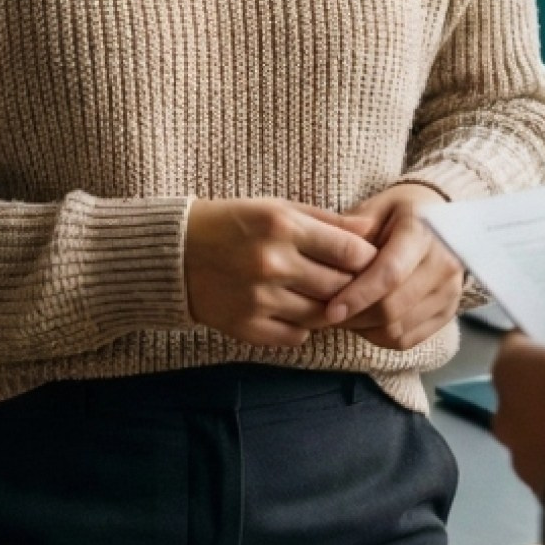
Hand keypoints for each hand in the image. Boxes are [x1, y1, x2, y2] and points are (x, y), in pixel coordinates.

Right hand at [184, 199, 377, 348]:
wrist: (174, 253)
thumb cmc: (232, 224)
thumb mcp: (276, 208)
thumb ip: (325, 220)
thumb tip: (370, 232)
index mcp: (281, 225)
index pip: (351, 252)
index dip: (368, 259)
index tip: (369, 262)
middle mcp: (271, 262)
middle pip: (341, 286)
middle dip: (352, 287)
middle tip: (351, 283)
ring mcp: (258, 298)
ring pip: (322, 316)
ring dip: (328, 310)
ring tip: (321, 297)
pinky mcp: (245, 326)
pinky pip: (296, 337)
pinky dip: (302, 328)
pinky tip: (293, 310)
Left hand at [323, 182, 464, 349]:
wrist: (441, 222)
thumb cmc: (399, 213)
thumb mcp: (376, 207)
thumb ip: (352, 230)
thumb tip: (326, 252)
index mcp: (423, 232)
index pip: (390, 273)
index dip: (358, 295)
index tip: (331, 310)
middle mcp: (444, 263)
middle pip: (393, 308)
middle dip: (355, 317)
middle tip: (326, 314)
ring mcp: (450, 291)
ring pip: (399, 330)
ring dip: (364, 329)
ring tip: (344, 315)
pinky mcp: (448, 312)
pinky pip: (407, 340)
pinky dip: (380, 337)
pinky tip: (365, 321)